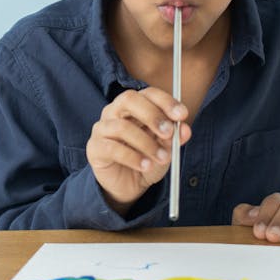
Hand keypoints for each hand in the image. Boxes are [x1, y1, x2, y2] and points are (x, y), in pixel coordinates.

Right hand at [86, 87, 190, 212]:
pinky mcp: (94, 148)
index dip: (166, 101)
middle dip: (152, 115)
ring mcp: (102, 128)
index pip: (148, 93)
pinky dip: (133, 157)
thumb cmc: (146, 159)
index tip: (182, 115)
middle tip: (169, 132)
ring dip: (146, 143)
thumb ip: (173, 138)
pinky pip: (112, 148)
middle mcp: (114, 111)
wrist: (128, 185)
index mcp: (134, 106)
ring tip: (162, 158)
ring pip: (122, 126)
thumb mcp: (165, 148)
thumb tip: (185, 129)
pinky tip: (145, 165)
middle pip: (129, 100)